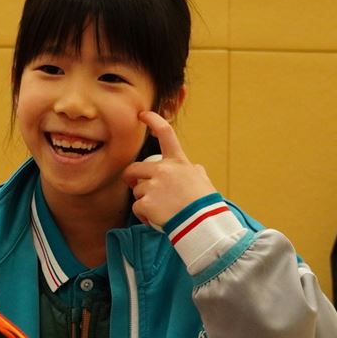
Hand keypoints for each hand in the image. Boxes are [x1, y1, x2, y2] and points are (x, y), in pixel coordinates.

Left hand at [121, 111, 217, 229]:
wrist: (203, 223)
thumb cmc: (205, 204)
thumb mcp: (203, 181)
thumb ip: (194, 172)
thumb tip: (195, 169)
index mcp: (178, 162)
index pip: (165, 134)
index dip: (153, 120)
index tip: (142, 114)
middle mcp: (164, 170)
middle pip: (134, 169)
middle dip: (131, 178)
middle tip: (134, 186)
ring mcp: (153, 186)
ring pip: (137, 192)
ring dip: (144, 202)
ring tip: (162, 210)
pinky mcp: (146, 203)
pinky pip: (137, 209)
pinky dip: (144, 216)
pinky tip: (158, 219)